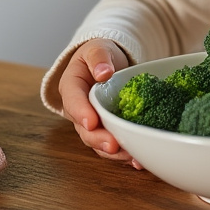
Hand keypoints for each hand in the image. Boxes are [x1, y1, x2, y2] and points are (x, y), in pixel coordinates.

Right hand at [59, 39, 138, 165]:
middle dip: (98, 139)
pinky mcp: (107, 129)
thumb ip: (98, 58)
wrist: (106, 63)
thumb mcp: (97, 48)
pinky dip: (125, 153)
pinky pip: (113, 144)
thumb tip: (103, 72)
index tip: (91, 122)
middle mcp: (79, 110)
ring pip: (98, 141)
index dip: (81, 113)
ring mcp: (93, 122)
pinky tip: (138, 160)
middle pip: (84, 129)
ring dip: (113, 152)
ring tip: (130, 157)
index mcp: (71, 87)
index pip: (73, 101)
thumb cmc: (99, 55)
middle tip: (113, 145)